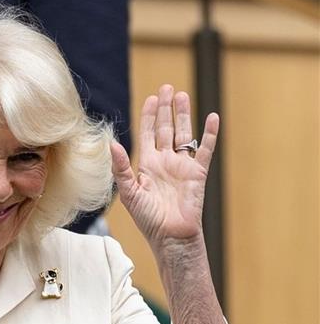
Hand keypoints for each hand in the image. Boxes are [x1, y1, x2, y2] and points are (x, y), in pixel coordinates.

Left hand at [110, 84, 218, 246]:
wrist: (170, 236)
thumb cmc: (148, 219)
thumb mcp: (129, 192)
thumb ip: (121, 168)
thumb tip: (112, 144)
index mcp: (147, 165)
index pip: (148, 134)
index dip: (149, 116)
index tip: (150, 98)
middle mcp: (164, 162)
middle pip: (166, 129)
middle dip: (165, 109)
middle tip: (166, 88)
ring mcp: (182, 166)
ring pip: (184, 134)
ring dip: (183, 115)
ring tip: (181, 95)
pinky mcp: (198, 173)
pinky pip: (205, 149)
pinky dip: (209, 134)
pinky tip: (211, 117)